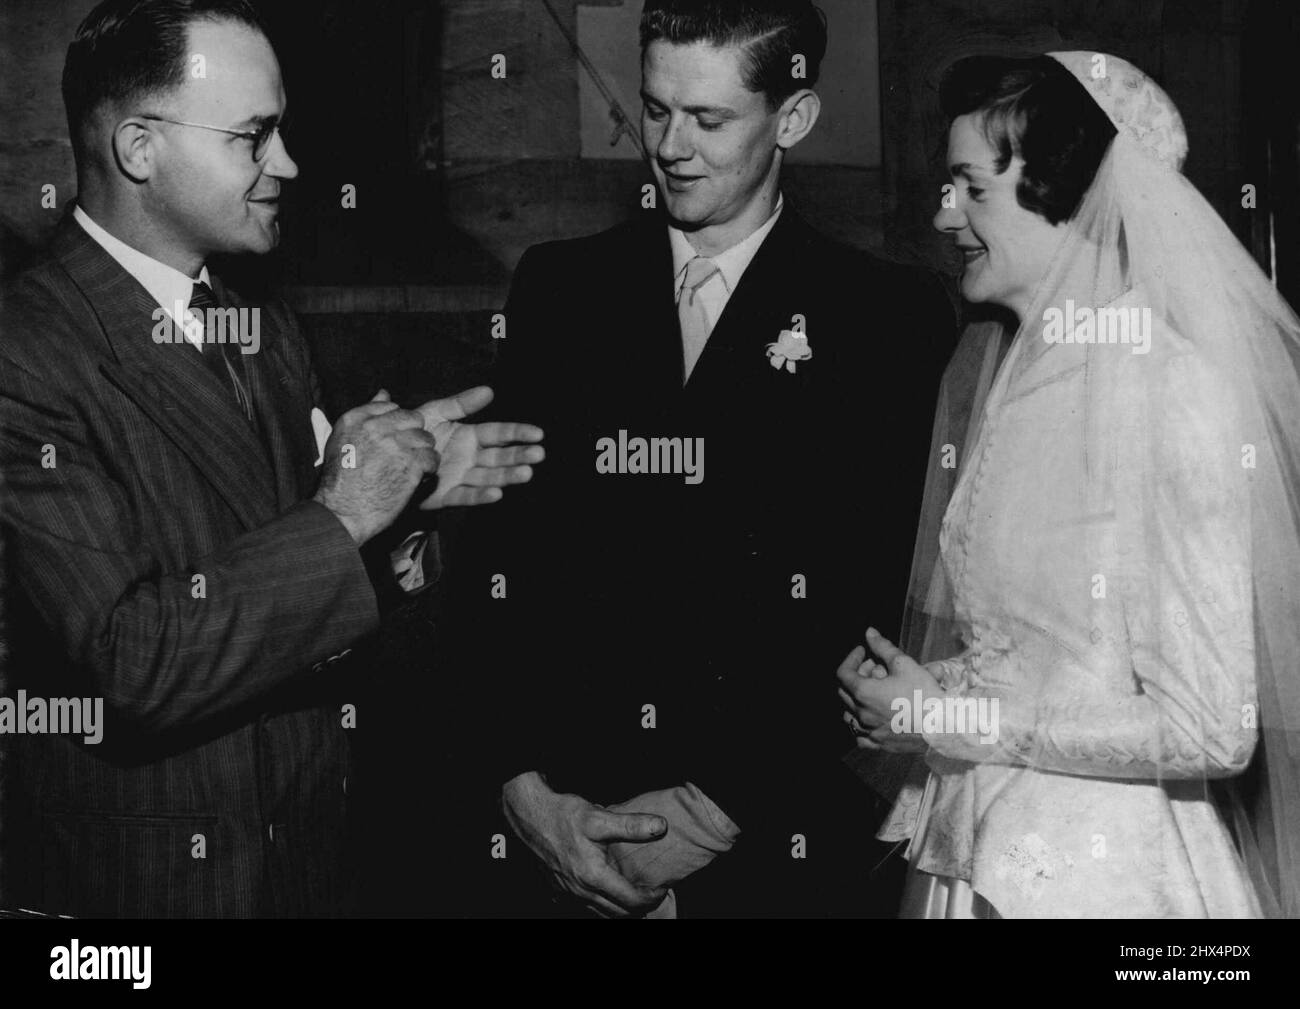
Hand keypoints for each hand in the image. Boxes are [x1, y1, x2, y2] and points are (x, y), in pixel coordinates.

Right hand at [313, 389, 439, 544]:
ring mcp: (394, 445)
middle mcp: (375, 427)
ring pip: (426, 439)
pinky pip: (431, 458)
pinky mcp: (410, 465)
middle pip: (414, 419)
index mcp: (356, 418)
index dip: (398, 423)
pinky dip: (427, 470)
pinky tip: (415, 478)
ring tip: (410, 468)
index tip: (393, 438)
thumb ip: (366, 413)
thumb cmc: (341, 480)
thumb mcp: (343, 439)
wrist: (342, 511)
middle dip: (414, 435)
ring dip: (422, 453)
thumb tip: (384, 392)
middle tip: (406, 453)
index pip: (391, 406)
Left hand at [414, 386, 543, 508]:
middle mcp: (471, 458)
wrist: (388, 457)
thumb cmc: (414, 435)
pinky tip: (497, 493)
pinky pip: (467, 496)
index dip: (518, 433)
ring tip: (526, 473)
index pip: (499, 433)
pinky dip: (481, 495)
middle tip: (538, 454)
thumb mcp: (435, 413)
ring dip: (508, 476)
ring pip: (490, 477)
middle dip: (519, 455)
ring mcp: (461, 477)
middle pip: (500, 457)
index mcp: (470, 437)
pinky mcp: (447, 495)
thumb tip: (489, 390)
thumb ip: (460, 404)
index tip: (537, 434)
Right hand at [502, 771, 668, 916]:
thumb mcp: (599, 817)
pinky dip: (603, 906)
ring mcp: (569, 893)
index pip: (631, 900)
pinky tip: (610, 894)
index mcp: (593, 876)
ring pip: (602, 914)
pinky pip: (587, 907)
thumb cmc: (563, 816)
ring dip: (622, 910)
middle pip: (618, 913)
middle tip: (654, 895)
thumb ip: (631, 825)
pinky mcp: (560, 890)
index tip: (662, 888)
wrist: (531, 817)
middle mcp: (580, 890)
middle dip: (640, 908)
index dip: (651, 898)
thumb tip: (660, 827)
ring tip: (636, 897)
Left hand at [836, 627, 943, 752]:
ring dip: (856, 699)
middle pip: (845, 691)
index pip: (843, 673)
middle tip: (875, 667)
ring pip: (849, 714)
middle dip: (857, 675)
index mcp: (863, 693)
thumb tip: (869, 632)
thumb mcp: (904, 664)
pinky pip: (860, 735)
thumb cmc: (924, 694)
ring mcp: (869, 731)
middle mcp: (861, 714)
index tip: (863, 651)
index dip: (852, 658)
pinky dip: (861, 724)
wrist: (943, 727)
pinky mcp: (879, 744)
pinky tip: (873, 717)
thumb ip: (883, 647)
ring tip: (874, 691)